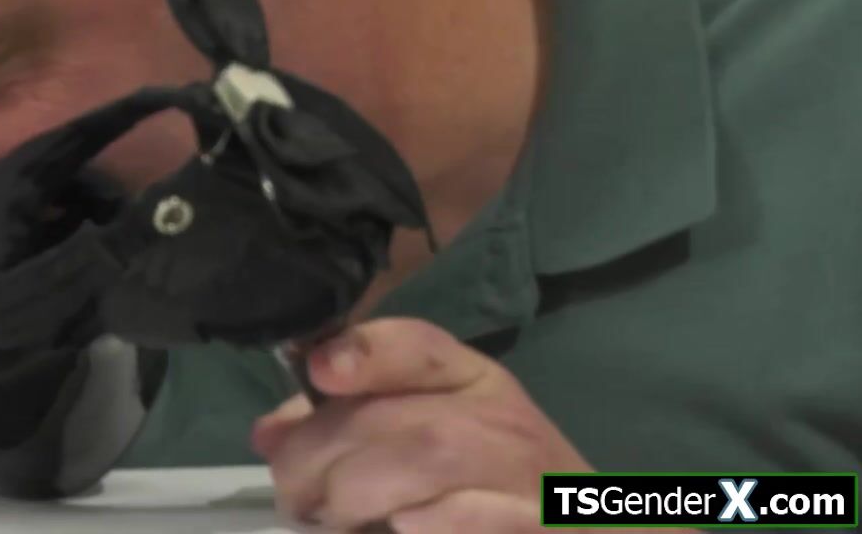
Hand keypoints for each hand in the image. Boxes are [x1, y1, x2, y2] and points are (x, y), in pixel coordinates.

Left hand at [250, 317, 589, 532]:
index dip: (364, 352)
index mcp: (470, 380)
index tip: (322, 370)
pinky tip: (399, 532)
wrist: (591, 532)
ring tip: (334, 521)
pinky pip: (445, 524)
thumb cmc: (494, 483)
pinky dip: (411, 528)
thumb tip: (270, 433)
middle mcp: (498, 418)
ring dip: (350, 500)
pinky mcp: (522, 529)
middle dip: (316, 457)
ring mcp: (519, 479)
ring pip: (413, 466)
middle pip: (387, 418)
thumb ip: (351, 423)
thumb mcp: (432, 431)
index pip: (416, 346)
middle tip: (295, 494)